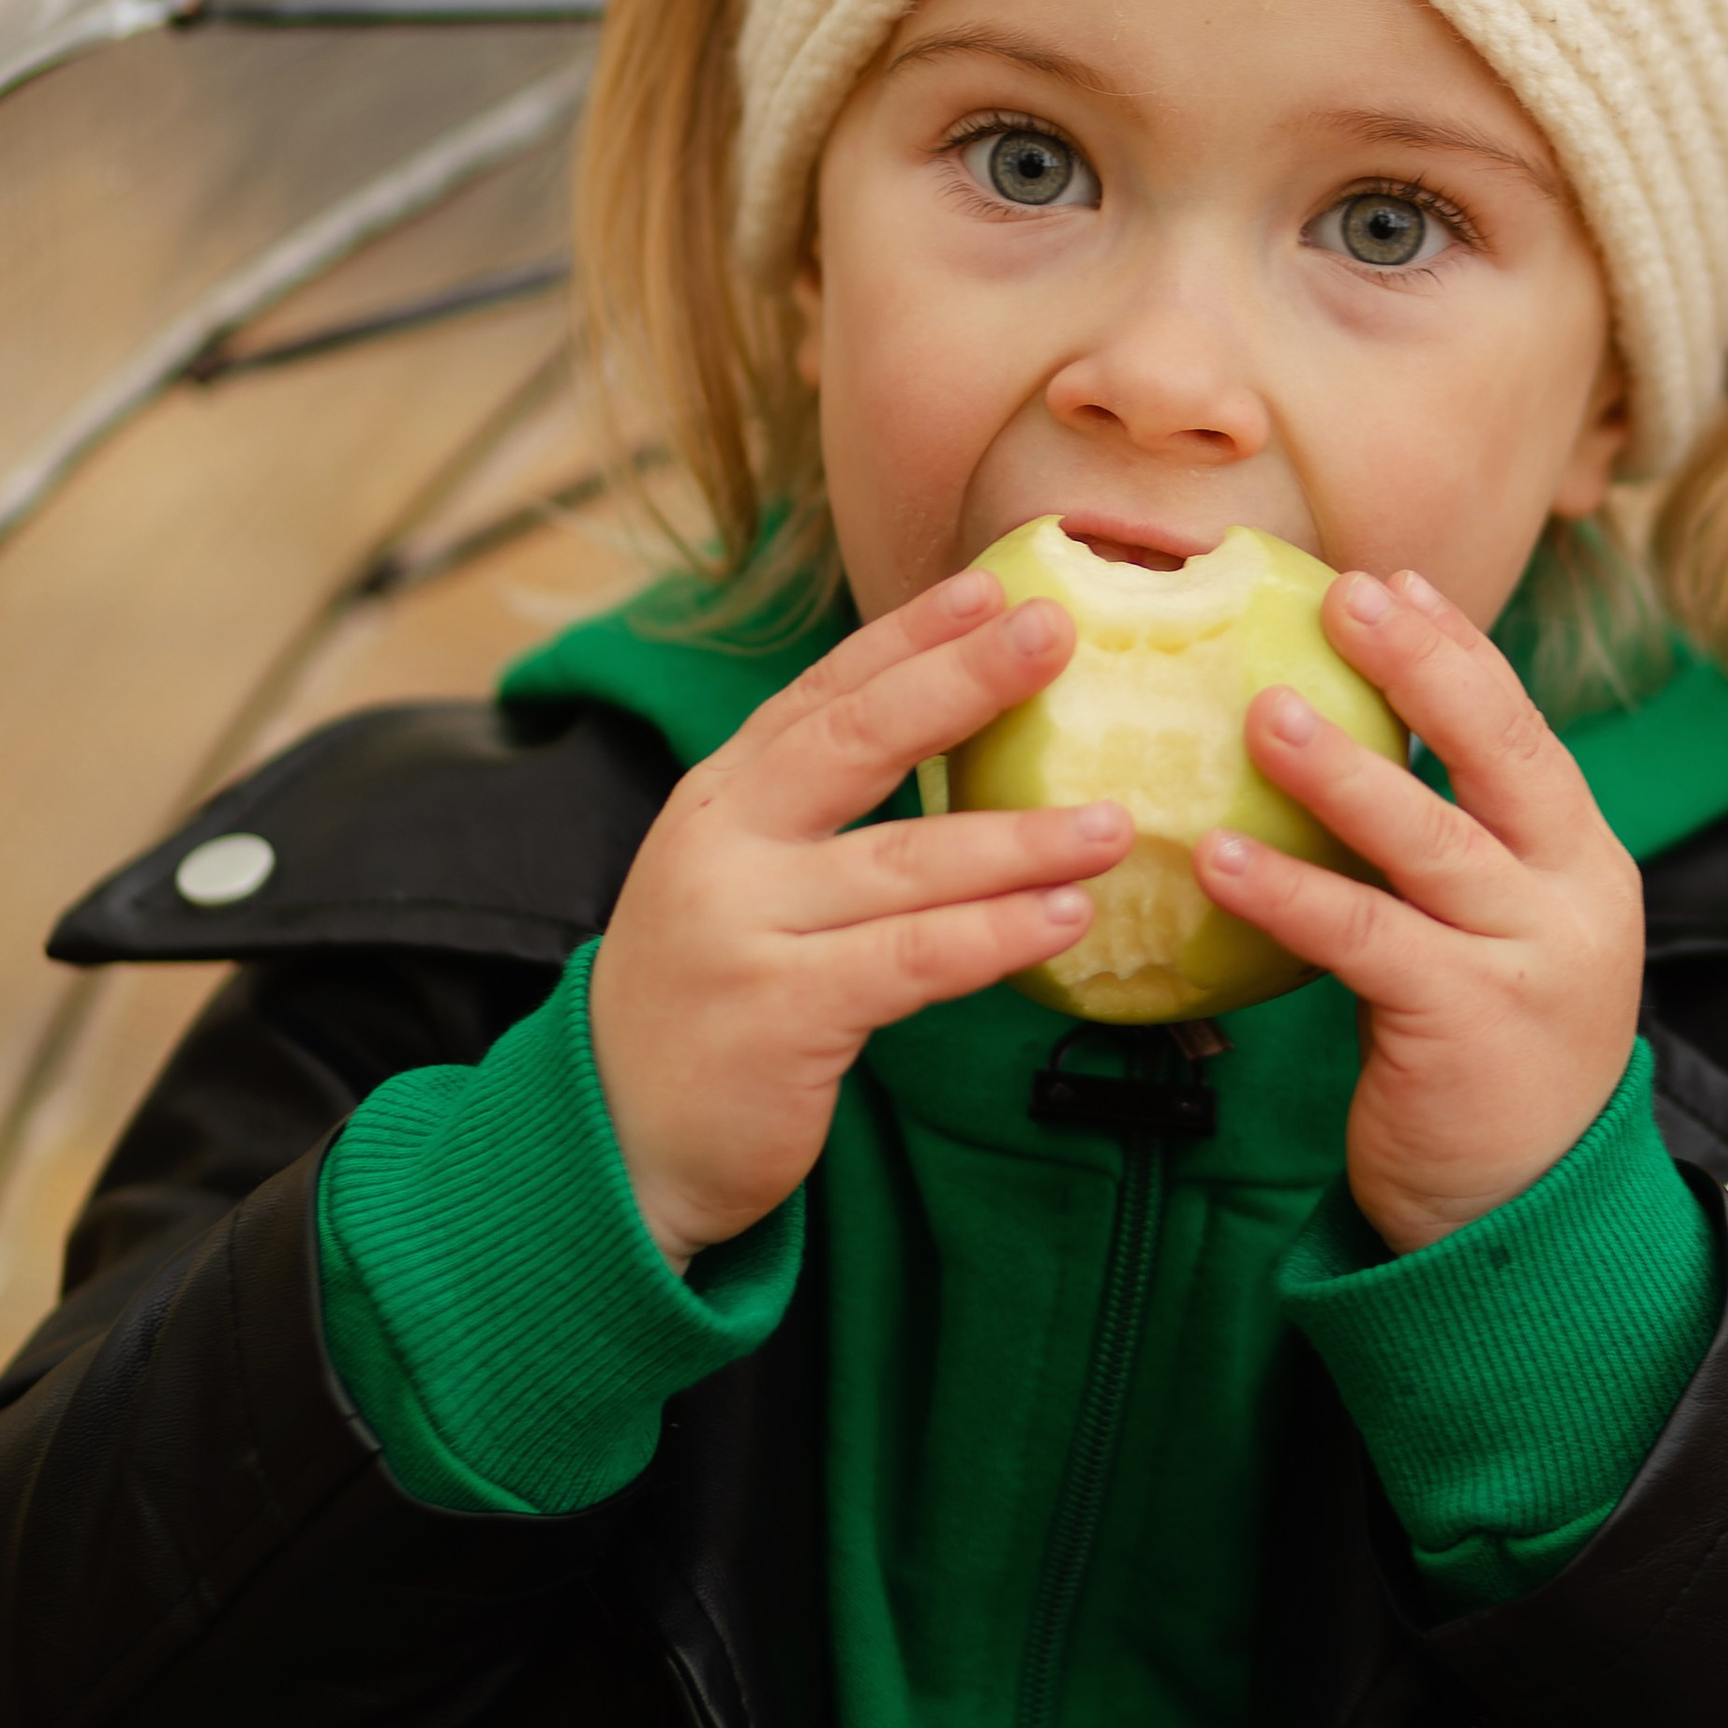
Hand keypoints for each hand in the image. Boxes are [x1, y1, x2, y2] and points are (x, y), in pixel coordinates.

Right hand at [587, 572, 1130, 1264]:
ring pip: (904, 862)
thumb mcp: (739, 881)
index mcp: (720, 799)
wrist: (616, 1140)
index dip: (909, 636)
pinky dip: (994, 935)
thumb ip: (816, 816)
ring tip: (1111, 821)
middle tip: (1059, 634)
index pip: (823, 694)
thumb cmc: (712, 999)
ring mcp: (746, 928)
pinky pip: (911, 959)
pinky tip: (1064, 918)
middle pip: (856, 743)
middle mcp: (723, 845)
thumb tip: (956, 744)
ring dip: (1019, 837)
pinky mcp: (781, 1013)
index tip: (995, 587)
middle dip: (963, 681)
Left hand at [1195, 570, 1644, 1253]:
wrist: (1523, 1213)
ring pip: (1432, 842)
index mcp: (1578, 857)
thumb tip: (1332, 740)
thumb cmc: (1481, 1054)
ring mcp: (1528, 958)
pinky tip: (1218, 858)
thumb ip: (1442, 849)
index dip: (1455, 649)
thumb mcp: (1489, 933)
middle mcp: (1571, 894)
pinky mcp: (1466, 1024)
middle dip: (1425, 666)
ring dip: (1344, 773)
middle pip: (1503, 754)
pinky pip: (1366, 940)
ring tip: (1262, 713)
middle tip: (1344, 597)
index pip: (1519, 727)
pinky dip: (1290, 892)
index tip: (1389, 580)